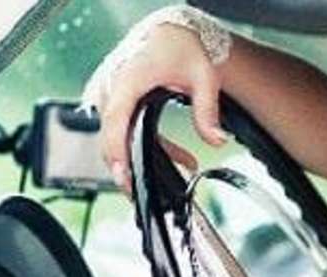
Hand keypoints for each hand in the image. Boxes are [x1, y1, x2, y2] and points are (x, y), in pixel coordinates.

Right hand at [90, 22, 228, 192]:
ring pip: (118, 136)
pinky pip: (125, 130)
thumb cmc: (182, 49)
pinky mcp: (115, 101)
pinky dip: (149, 146)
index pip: (115, 121)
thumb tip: (216, 141)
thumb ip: (208, 111)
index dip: (116, 151)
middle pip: (110, 135)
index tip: (123, 175)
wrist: (171, 33)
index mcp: (129, 78)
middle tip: (143, 193)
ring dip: (145, 158)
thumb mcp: (204, 78)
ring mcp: (110, 93)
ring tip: (178, 174)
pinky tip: (181, 159)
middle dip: (127, 166)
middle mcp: (112, 86)